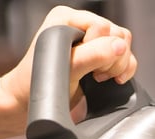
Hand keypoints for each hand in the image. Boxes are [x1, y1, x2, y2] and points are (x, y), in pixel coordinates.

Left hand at [0, 5, 137, 111]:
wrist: (29, 104)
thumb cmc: (39, 85)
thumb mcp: (67, 69)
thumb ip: (93, 55)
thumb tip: (119, 46)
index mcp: (66, 18)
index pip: (101, 26)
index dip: (100, 49)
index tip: (88, 68)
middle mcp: (79, 25)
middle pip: (116, 33)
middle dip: (112, 58)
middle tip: (95, 74)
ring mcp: (90, 41)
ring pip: (123, 44)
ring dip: (118, 64)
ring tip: (98, 77)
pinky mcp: (98, 56)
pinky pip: (125, 56)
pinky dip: (124, 69)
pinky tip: (111, 80)